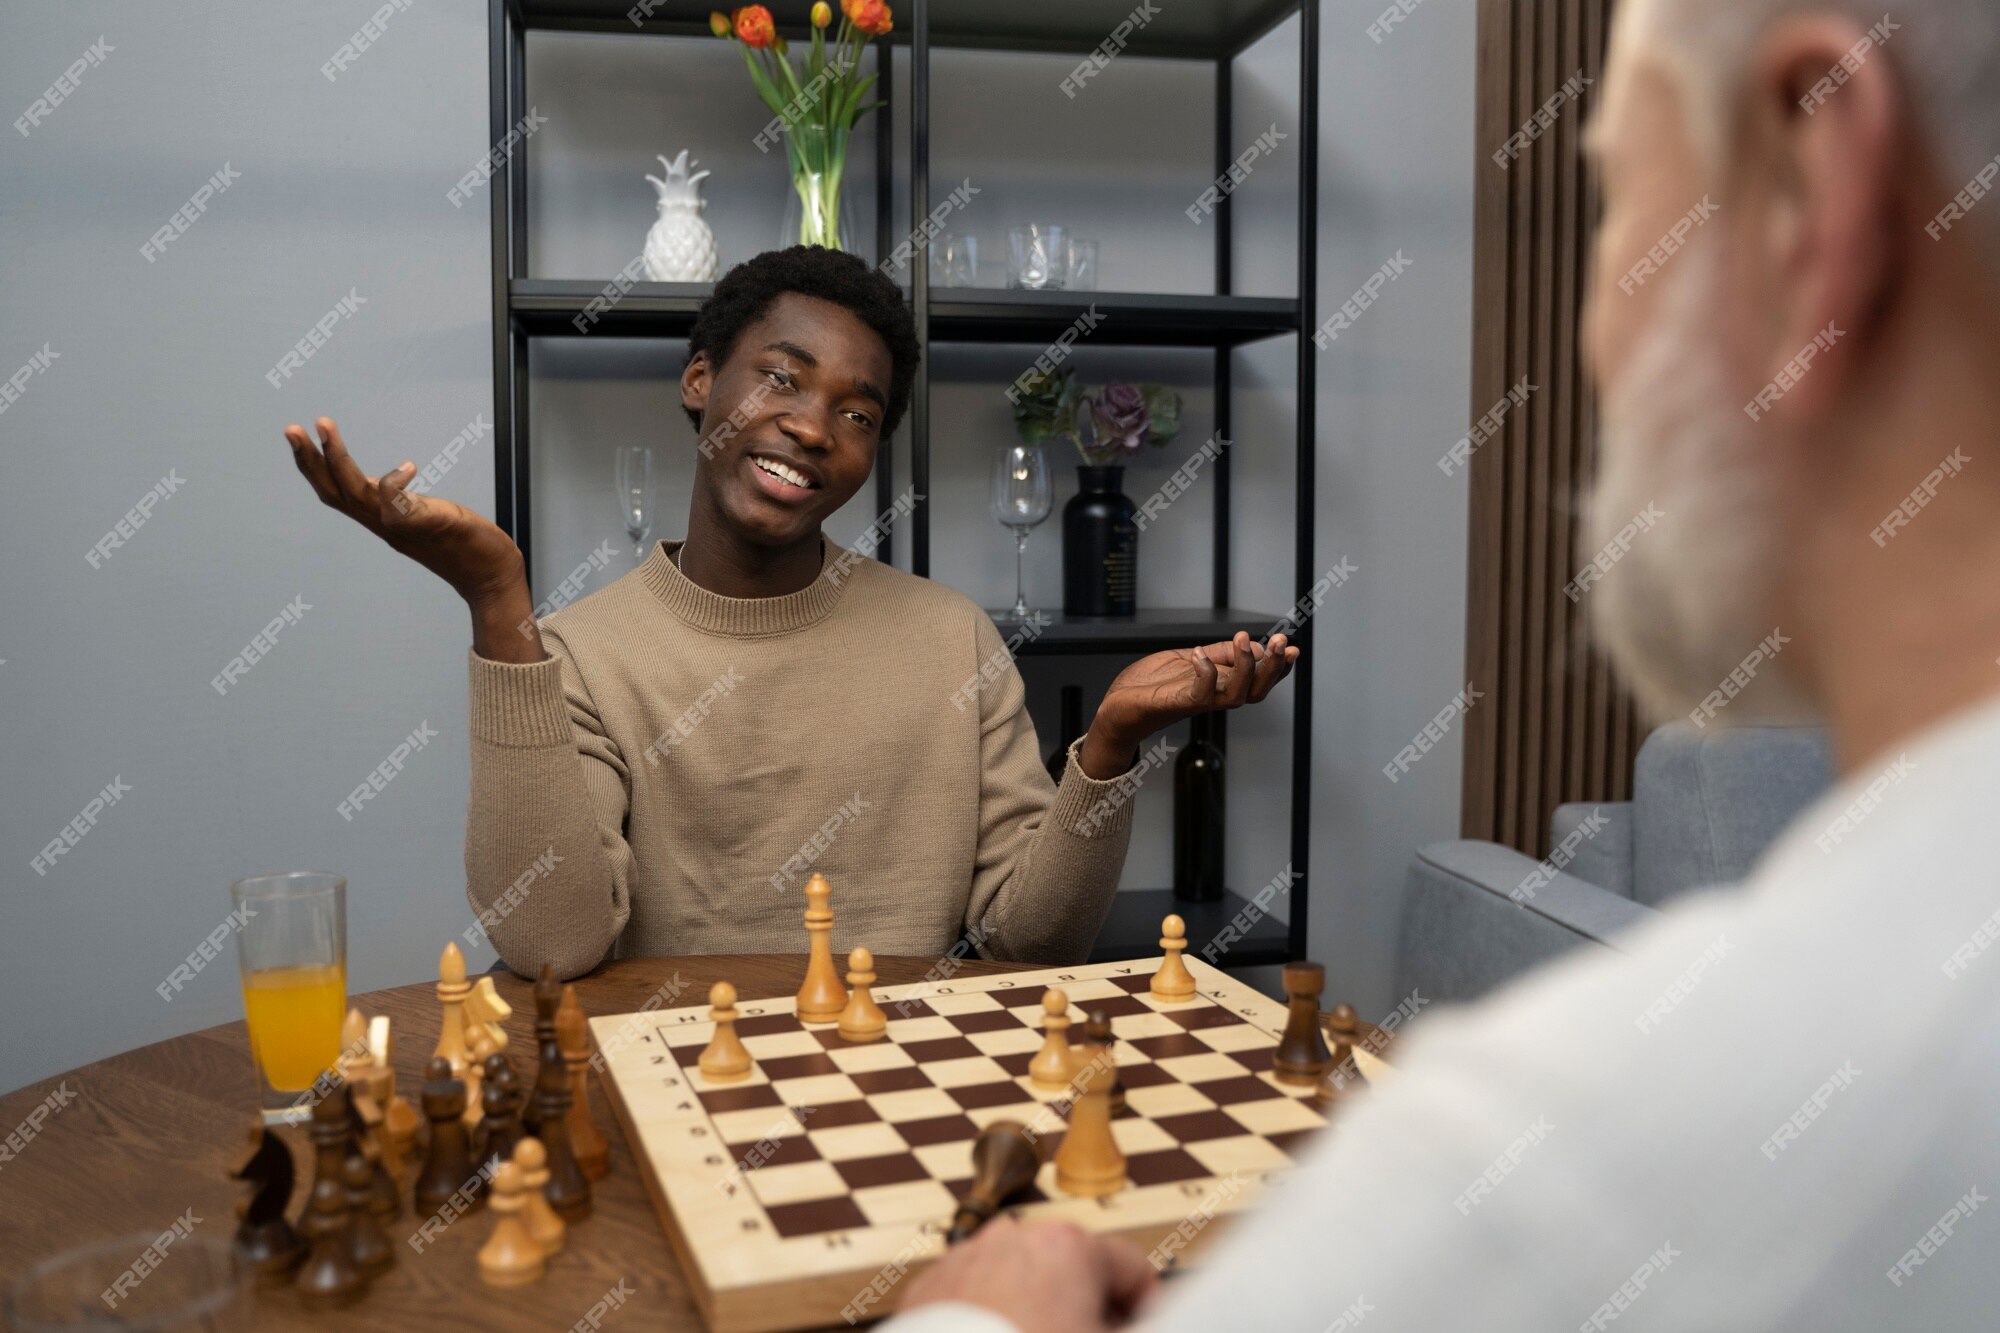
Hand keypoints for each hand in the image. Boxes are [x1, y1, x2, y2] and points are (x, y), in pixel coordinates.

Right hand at [285, 416, 524, 603]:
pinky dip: (394, 486)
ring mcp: (403, 528)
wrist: (490, 577)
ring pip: (356, 494)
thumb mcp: (420, 514)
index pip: (335, 491)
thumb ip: (397, 501)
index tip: (299, 434)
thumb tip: (380, 482)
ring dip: (337, 460)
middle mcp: (384, 525)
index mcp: (380, 519)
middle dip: (309, 460)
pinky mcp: (428, 527)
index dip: (312, 466)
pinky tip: (407, 466)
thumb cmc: (462, 545)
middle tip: (291, 428)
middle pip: (334, 493)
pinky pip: (398, 509)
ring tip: (323, 426)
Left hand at [897, 1218, 1156, 1332]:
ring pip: (1022, 1280)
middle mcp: (1016, 1238)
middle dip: (1089, 1306)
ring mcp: (968, 1258)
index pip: (1133, 1268)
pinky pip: (976, 1296)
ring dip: (1039, 1309)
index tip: (1145, 1324)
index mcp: (1069, 1246)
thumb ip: (1140, 1324)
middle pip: (1075, 1270)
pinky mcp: (932, 1287)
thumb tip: (1142, 1321)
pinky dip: (991, 1318)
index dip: (1147, 1306)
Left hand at [1077, 631, 1299, 776]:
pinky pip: (1200, 695)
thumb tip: (1250, 644)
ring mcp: (1196, 702)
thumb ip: (1218, 654)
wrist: (1116, 708)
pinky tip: (1200, 655)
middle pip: (1257, 691)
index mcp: (1220, 686)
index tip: (1291, 647)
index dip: (1278, 667)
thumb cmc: (1149, 687)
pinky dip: (1206, 674)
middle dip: (1273, 667)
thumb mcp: (1188, 660)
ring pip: (1237, 695)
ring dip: (1247, 668)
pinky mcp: (1176, 704)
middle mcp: (1213, 697)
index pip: (1258, 680)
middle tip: (1279, 642)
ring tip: (1245, 640)